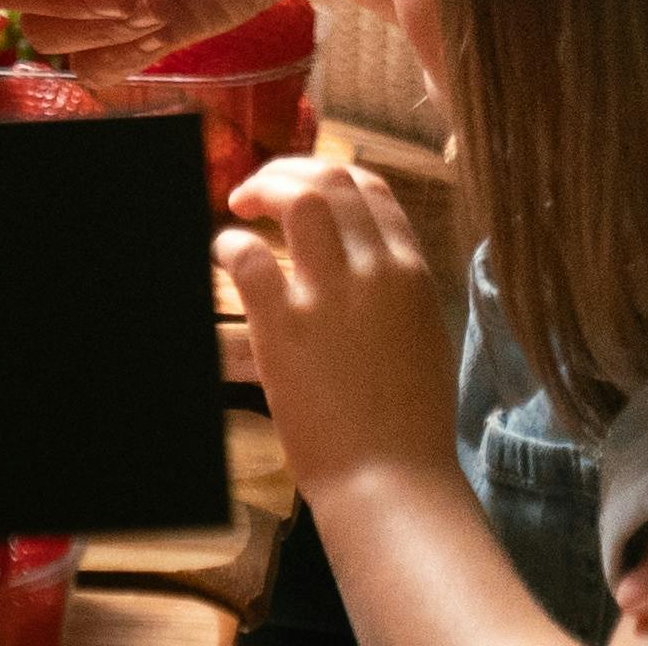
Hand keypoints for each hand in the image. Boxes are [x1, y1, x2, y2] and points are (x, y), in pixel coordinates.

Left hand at [216, 156, 462, 493]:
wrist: (391, 476)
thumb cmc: (410, 422)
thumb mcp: (424, 336)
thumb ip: (398, 292)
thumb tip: (367, 267)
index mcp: (412, 272)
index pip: (373, 191)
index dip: (334, 176)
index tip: (307, 186)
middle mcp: (375, 270)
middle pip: (335, 181)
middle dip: (292, 171)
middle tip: (261, 189)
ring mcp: (330, 294)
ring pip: (301, 199)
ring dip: (265, 189)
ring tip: (242, 205)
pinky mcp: (285, 326)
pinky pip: (249, 259)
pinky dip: (231, 245)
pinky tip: (224, 253)